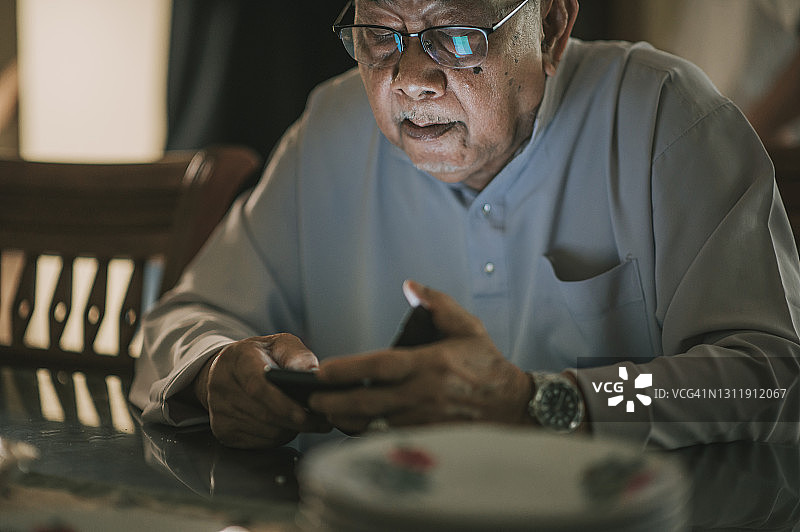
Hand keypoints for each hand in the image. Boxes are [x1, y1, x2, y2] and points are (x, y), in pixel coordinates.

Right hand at [194, 334, 331, 447]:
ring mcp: (218, 409)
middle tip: (321, 422)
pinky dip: (278, 437)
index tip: (304, 415)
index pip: (257, 385)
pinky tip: (286, 426)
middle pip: (263, 414)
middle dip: (296, 421)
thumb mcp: (279, 344)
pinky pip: (258, 442)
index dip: (282, 403)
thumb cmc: (260, 355)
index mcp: (237, 358)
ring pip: (264, 431)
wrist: (227, 369)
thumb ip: (297, 355)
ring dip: (290, 430)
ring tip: (307, 421)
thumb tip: (312, 373)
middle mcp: (221, 384)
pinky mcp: (222, 430)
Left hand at [308, 281, 533, 432]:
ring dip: (347, 420)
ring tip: (326, 413)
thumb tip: (410, 284)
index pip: (380, 366)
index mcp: (430, 364)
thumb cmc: (486, 364)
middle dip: (336, 402)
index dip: (349, 369)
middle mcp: (424, 394)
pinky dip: (367, 434)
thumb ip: (437, 304)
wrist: (514, 405)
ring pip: (375, 424)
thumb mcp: (467, 326)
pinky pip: (389, 438)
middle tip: (312, 400)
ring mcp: (425, 419)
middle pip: (369, 401)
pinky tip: (352, 427)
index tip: (323, 370)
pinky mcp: (428, 437)